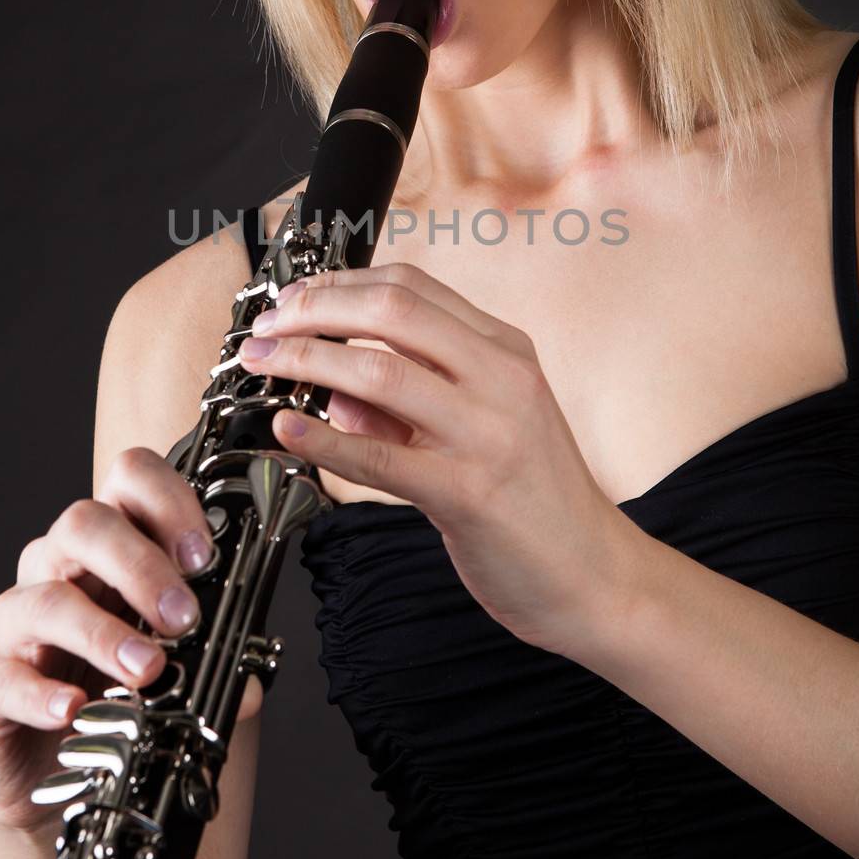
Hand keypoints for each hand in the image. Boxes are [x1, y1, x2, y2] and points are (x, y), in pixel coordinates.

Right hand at [0, 447, 261, 835]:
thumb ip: (213, 658)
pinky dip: (40, 692)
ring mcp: (18, 622)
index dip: (166, 500)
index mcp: (112, 543)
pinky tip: (74, 707)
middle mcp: (58, 566)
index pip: (128, 477)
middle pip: (83, 523)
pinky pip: (1, 674)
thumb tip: (249, 687)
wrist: (58, 762)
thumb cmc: (120, 685)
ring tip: (146, 670)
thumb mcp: (177, 662)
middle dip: (139, 564)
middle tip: (182, 616)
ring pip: (46, 599)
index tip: (204, 555)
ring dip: (102, 633)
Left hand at [239, 263, 636, 661]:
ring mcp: (487, 433)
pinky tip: (288, 432)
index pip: (412, 287)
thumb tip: (333, 390)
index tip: (295, 298)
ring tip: (262, 366)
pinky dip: (324, 440)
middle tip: (266, 327)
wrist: (596, 575)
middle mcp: (501, 379)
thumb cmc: (537, 500)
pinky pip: (379, 457)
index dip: (340, 284)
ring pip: (379, 373)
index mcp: (506, 351)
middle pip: (391, 311)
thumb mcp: (480, 428)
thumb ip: (407, 404)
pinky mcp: (468, 492)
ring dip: (305, 362)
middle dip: (313, 311)